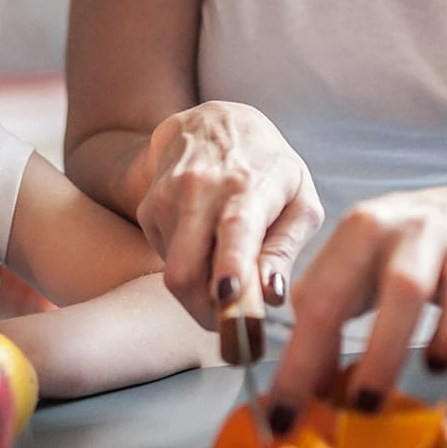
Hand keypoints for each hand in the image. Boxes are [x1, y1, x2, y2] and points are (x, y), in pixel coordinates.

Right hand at [136, 102, 322, 328]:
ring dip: (200, 294)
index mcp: (248, 186)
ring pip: (173, 274)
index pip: (236, 228)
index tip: (230, 297)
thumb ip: (285, 250)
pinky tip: (204, 244)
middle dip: (208, 313)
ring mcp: (168, 198)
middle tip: (234, 325)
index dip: (231, 265)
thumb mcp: (298, 200)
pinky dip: (188, 267)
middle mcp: (201, 190)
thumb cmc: (268, 167)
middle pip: (186, 270)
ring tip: (226, 277)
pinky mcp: (148, 208)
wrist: (213, 122)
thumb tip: (272, 296)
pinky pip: (165, 260)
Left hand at [265, 185, 446, 426]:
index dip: (300, 362)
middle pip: (401, 288)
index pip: (322, 299)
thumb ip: (329, 310)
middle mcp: (418, 227)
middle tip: (367, 405)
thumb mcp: (361, 266)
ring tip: (439, 364)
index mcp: (364, 230)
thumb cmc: (415, 250)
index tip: (286, 416)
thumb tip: (304, 382)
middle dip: (381, 354)